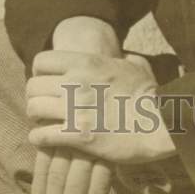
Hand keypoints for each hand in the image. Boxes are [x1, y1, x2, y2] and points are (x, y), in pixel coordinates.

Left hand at [27, 50, 176, 164]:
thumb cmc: (148, 94)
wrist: (161, 122)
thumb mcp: (132, 66)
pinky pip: (42, 135)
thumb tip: (122, 54)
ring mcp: (75, 109)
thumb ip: (118, 59)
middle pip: (33, 86)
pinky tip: (44, 139)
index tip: (46, 82)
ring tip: (43, 122)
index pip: (42, 60)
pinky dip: (39, 138)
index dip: (40, 72)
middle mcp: (76, 82)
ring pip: (34, 109)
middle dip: (35, 96)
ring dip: (36, 117)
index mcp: (86, 63)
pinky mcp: (77, 136)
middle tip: (43, 105)